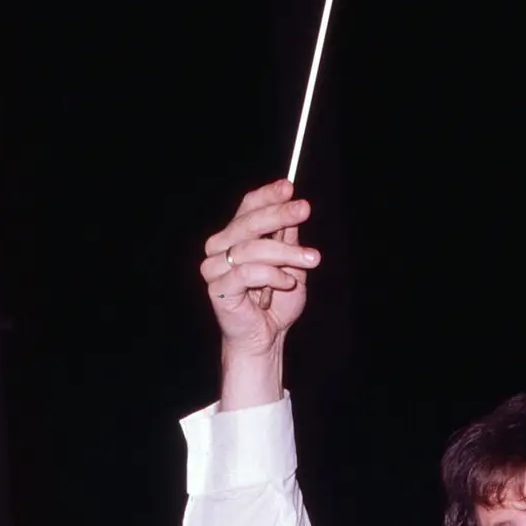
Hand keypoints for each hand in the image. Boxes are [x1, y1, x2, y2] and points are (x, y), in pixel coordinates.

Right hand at [199, 180, 320, 362]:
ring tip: (312, 259)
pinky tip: (287, 283)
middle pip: (248, 223)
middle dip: (279, 215)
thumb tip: (294, 209)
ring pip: (252, 248)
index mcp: (234, 237)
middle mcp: (219, 247)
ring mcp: (214, 267)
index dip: (268, 196)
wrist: (265, 338)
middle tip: (305, 209)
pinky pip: (248, 273)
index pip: (247, 207)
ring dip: (286, 252)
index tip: (289, 187)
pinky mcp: (217, 288)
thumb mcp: (290, 266)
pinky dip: (273, 276)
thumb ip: (288, 240)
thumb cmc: (276, 303)